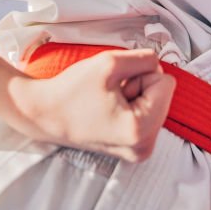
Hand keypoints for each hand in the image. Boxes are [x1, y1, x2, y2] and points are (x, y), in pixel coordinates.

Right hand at [10, 48, 175, 161]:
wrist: (44, 114)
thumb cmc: (71, 91)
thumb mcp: (110, 62)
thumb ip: (145, 58)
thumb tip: (160, 65)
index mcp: (140, 130)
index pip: (167, 82)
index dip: (140, 75)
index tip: (115, 87)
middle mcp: (144, 147)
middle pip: (163, 95)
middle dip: (139, 87)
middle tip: (109, 95)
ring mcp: (140, 151)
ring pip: (156, 103)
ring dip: (135, 96)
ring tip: (108, 103)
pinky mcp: (135, 148)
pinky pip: (148, 115)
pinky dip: (132, 107)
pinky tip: (110, 111)